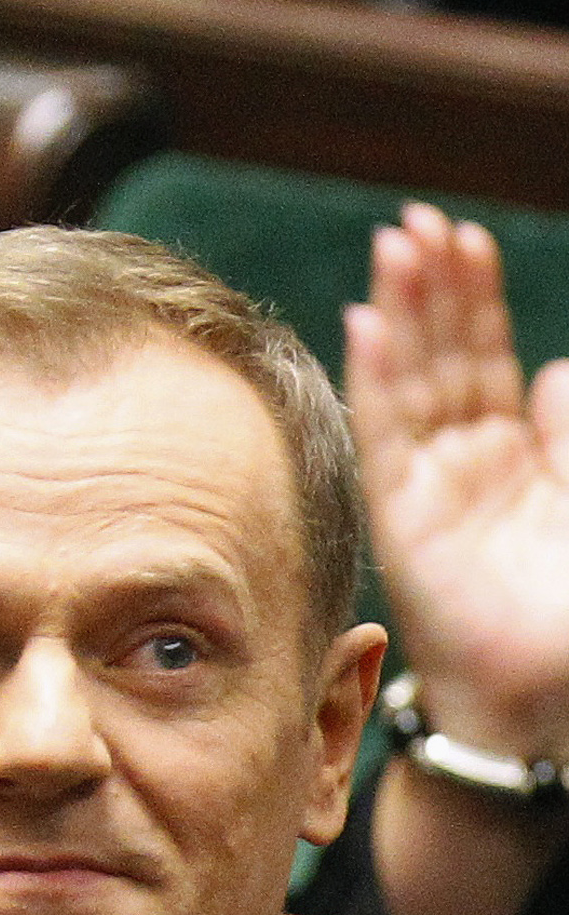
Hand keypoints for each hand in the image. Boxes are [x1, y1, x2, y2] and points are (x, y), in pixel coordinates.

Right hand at [345, 204, 568, 752]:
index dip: (474, 301)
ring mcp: (430, 493)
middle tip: (417, 222)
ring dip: (401, 314)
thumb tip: (560, 371)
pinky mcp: (405, 520)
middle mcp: (466, 470)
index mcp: (514, 463)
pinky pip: (384, 436)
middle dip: (431, 290)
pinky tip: (365, 325)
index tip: (462, 239)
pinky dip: (373, 378)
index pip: (485, 362)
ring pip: (411, 384)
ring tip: (396, 248)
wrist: (554, 692)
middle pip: (443, 360)